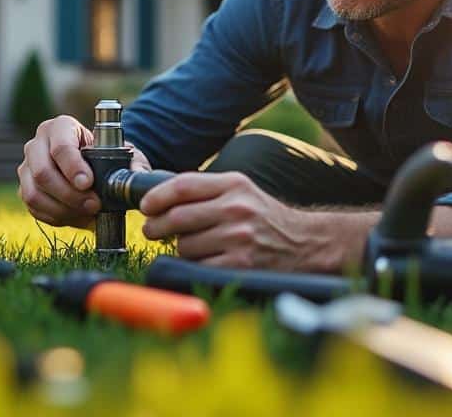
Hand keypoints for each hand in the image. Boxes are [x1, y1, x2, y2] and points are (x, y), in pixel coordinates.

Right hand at [18, 115, 151, 227]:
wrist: (96, 166)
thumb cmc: (109, 156)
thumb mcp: (125, 155)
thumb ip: (134, 163)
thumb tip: (136, 175)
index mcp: (60, 127)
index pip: (60, 146)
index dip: (73, 167)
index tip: (88, 183)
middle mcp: (37, 144)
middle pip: (42, 172)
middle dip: (69, 194)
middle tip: (94, 205)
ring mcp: (27, 167)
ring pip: (33, 193)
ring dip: (62, 209)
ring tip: (87, 213)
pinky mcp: (25, 188)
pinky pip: (34, 208)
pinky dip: (56, 217)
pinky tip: (77, 216)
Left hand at [138, 172, 312, 269]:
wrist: (304, 243)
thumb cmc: (265, 217)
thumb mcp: (242, 191)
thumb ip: (207, 191)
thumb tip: (160, 199)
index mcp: (234, 184)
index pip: (182, 185)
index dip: (157, 197)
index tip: (146, 206)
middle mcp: (236, 208)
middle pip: (177, 217)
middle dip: (156, 227)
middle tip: (152, 231)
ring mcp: (238, 237)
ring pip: (184, 245)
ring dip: (179, 248)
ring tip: (190, 246)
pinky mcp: (240, 263)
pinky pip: (198, 265)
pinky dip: (194, 265)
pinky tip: (203, 259)